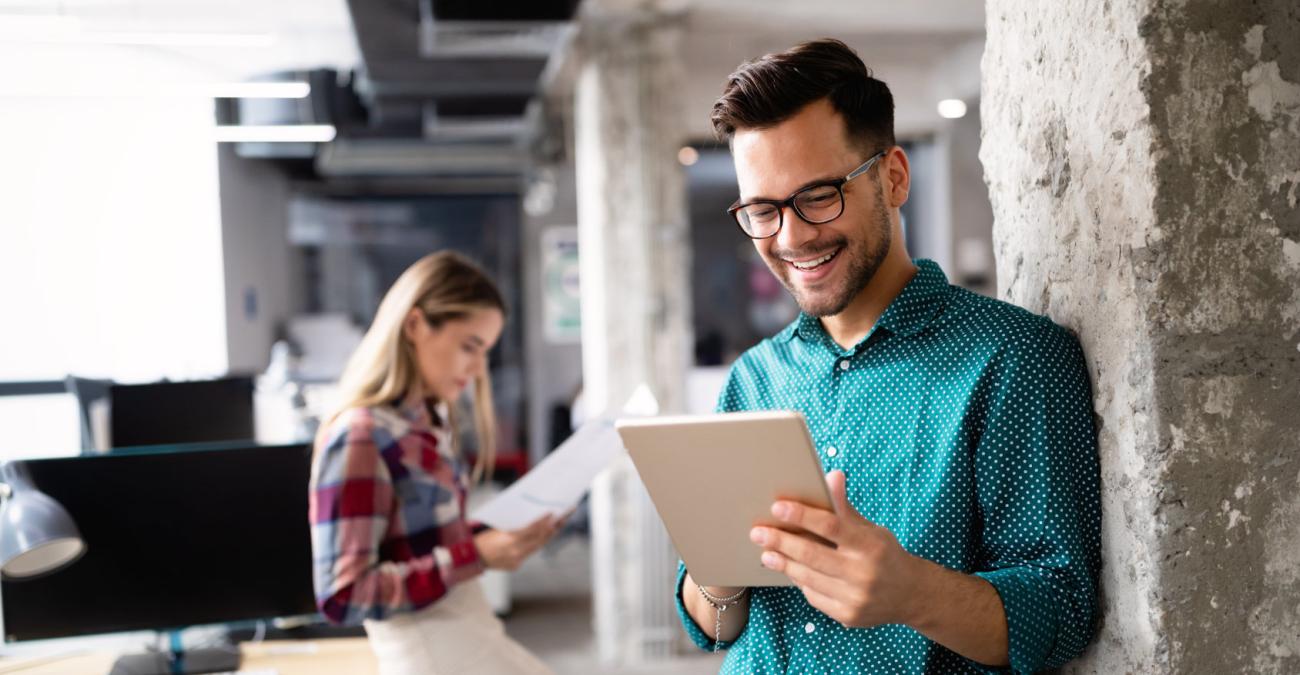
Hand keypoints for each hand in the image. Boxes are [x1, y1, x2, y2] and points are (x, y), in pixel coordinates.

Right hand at [473, 514, 561, 570]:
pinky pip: (528, 554)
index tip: (552, 513)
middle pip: (539, 540)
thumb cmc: (481, 539)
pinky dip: (535, 545)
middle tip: (563, 518)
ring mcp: (516, 561)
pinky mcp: (515, 566)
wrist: (470, 558)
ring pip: (536, 548)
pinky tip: (543, 537)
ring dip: (547, 537)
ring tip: (557, 526)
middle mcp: (515, 552)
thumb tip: (532, 521)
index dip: (543, 522)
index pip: (531, 529)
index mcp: (509, 540)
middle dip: (552, 529)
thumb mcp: (497, 529)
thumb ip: (515, 528)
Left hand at [748, 470, 920, 628]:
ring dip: (782, 563)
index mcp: (870, 545)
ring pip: (808, 577)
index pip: (831, 526)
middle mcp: (863, 573)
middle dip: (781, 542)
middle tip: (758, 532)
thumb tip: (831, 475)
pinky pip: (813, 596)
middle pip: (812, 555)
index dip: (802, 515)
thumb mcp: (871, 529)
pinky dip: (799, 581)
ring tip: (766, 552)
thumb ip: (845, 508)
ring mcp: (855, 598)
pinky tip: (789, 570)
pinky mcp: (847, 616)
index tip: (777, 507)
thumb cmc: (885, 555)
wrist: (911, 595)